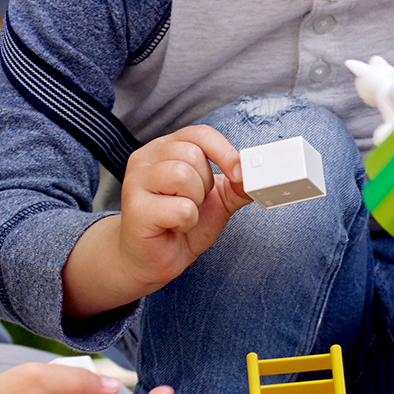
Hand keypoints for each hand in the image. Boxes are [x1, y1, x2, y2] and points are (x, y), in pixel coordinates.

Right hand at [62, 125, 250, 317]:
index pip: (200, 134)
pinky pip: (180, 208)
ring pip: (183, 175)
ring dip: (194, 202)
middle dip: (205, 184)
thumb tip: (258, 176)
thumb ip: (237, 185)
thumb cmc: (180, 222)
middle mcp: (146, 157)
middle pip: (193, 154)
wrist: (153, 259)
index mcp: (166, 147)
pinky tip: (173, 227)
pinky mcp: (136, 208)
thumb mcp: (217, 199)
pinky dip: (186, 222)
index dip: (225, 152)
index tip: (239, 173)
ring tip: (181, 214)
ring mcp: (136, 180)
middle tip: (193, 202)